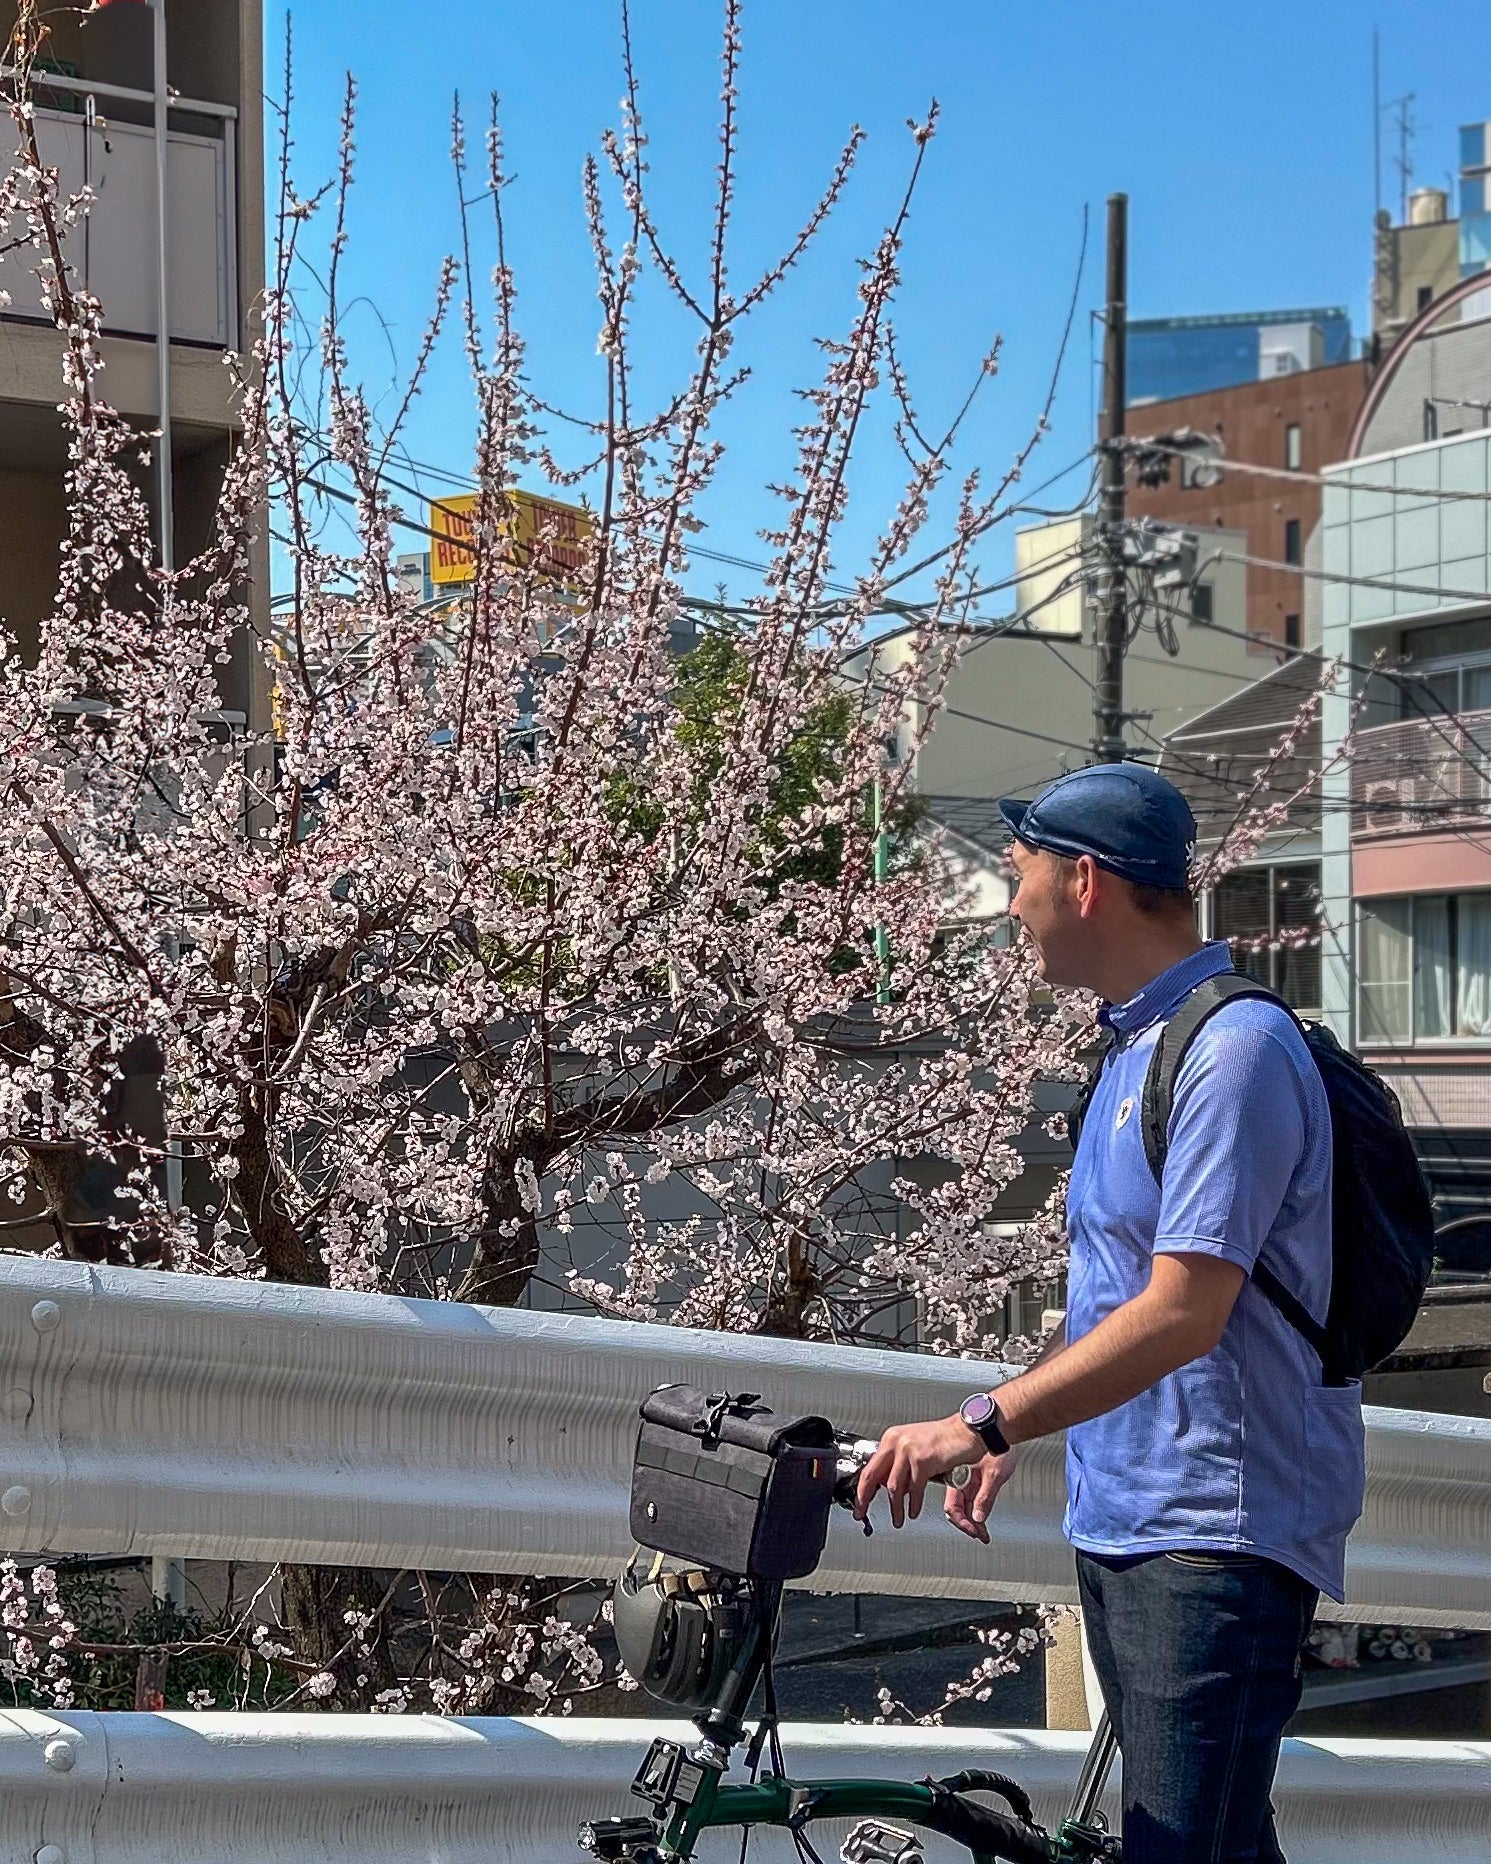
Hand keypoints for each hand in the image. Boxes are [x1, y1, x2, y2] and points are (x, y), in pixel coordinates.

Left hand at [854, 1414, 983, 1529]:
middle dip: (865, 1498)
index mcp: (892, 1438)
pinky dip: (914, 1504)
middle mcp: (897, 1442)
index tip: (859, 1502)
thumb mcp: (914, 1446)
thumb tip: (884, 1484)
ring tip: (897, 1519)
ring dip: (895, 1507)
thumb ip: (898, 1463)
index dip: (862, 1488)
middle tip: (863, 1513)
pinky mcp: (923, 1460)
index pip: (870, 1466)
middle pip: (872, 1476)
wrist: (967, 1431)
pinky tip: (914, 1511)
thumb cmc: (945, 1439)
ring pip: (893, 1487)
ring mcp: (909, 1450)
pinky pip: (914, 1489)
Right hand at [943, 1446, 1020, 1543]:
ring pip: (964, 1507)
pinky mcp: (973, 1479)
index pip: (953, 1508)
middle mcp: (958, 1480)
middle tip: (980, 1536)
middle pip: (956, 1510)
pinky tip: (983, 1521)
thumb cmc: (998, 1444)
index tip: (975, 1533)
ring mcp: (965, 1480)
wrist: (1002, 1428)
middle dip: (968, 1526)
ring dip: (973, 1521)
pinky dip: (977, 1512)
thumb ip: (985, 1497)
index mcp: (957, 1477)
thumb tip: (979, 1518)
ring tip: (983, 1533)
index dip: (963, 1523)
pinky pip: (971, 1500)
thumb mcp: (995, 1473)